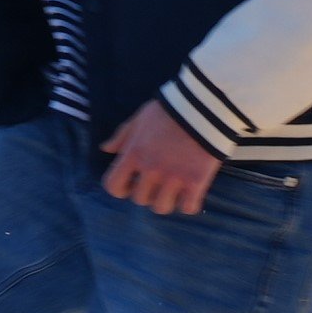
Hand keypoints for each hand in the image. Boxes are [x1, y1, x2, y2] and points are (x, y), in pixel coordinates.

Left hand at [100, 99, 221, 215]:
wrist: (206, 105)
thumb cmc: (169, 110)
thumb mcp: (140, 118)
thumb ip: (122, 136)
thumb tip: (105, 149)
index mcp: (134, 153)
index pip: (113, 185)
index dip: (120, 188)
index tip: (131, 183)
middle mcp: (151, 168)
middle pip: (139, 199)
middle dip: (147, 193)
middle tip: (157, 184)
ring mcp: (174, 176)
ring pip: (161, 207)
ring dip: (167, 201)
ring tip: (174, 190)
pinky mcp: (196, 180)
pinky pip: (188, 207)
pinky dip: (189, 204)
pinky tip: (191, 194)